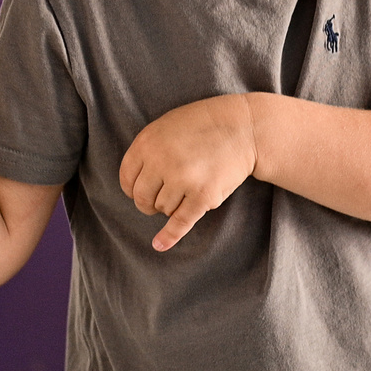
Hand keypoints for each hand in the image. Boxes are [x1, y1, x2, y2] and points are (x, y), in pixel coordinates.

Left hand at [118, 95, 257, 250]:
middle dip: (150, 202)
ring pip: (163, 209)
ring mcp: (183, 180)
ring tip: (189, 188)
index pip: (127, 179)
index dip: (133, 189)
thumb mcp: (166, 126)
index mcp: (147, 143)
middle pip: (142, 198)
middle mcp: (161, 161)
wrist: (244, 127)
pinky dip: (169, 236)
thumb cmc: (204, 125)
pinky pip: (180, 222)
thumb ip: (147, 151)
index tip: (142, 191)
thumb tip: (132, 184)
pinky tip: (159, 245)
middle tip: (164, 195)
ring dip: (173, 205)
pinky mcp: (203, 196)